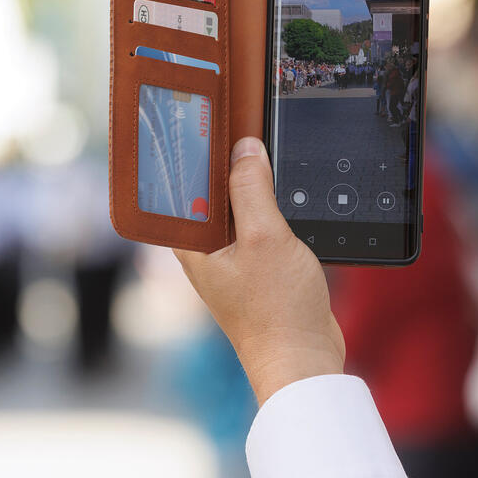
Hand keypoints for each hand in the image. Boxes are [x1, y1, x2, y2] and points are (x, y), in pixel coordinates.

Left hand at [175, 137, 345, 406]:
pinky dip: (263, 202)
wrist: (303, 359)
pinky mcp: (254, 265)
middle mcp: (203, 250)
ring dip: (243, 179)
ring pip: (231, 206)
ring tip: (253, 142)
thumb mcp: (264, 237)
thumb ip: (250, 190)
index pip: (174, 187)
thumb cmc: (276, 310)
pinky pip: (253, 222)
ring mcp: (228, 258)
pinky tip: (276, 184)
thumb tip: (244, 149)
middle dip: (216, 159)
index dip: (181, 152)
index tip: (190, 118)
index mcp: (190, 244)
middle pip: (204, 192)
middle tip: (227, 119)